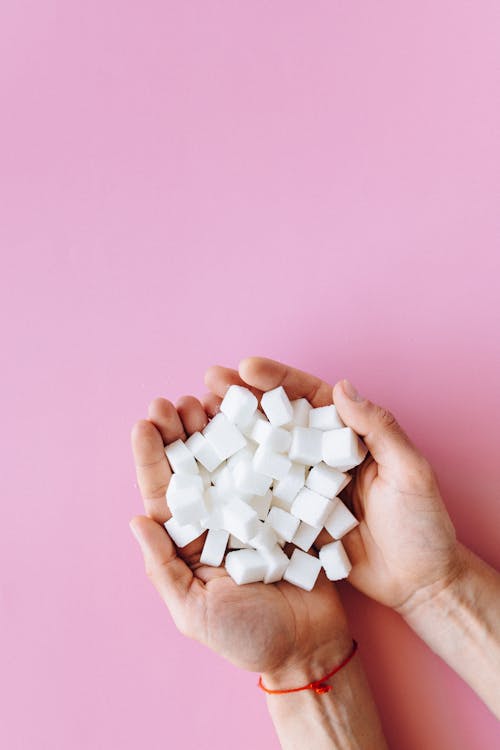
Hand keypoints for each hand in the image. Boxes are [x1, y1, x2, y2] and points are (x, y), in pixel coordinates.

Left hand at [130, 394, 351, 679]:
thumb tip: (134, 520)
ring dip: (216, 427)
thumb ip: (163, 569)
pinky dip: (260, 439)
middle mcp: (217, 518)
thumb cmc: (247, 638)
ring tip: (206, 397)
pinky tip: (251, 414)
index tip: (145, 423)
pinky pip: (271, 466)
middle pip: (195, 466)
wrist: (309, 647)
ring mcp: (252, 508)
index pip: (165, 492)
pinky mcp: (287, 504)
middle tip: (175, 402)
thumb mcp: (194, 611)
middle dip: (182, 432)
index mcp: (190, 541)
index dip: (152, 457)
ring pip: (229, 458)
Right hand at [205, 357, 462, 612]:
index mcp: (350, 436)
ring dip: (233, 434)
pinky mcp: (295, 517)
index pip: (310, 398)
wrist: (419, 583)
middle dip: (244, 398)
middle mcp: (322, 455)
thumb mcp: (409, 471)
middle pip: (278, 419)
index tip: (247, 368)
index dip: (279, 379)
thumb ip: (379, 429)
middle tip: (210, 383)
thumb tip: (342, 387)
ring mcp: (305, 486)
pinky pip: (263, 494)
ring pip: (264, 452)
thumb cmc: (423, 525)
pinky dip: (237, 481)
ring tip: (200, 418)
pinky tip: (210, 470)